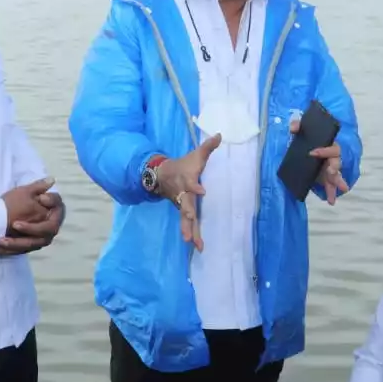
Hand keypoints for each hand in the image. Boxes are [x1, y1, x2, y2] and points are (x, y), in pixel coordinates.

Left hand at [0, 190, 64, 256]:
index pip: (57, 211)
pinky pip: (18, 251)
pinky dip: (6, 251)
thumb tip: (51, 180)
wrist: (7, 212)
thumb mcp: (28, 191)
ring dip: (15, 244)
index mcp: (54, 215)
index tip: (40, 199)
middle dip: (30, 229)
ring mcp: (39, 240)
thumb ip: (40, 187)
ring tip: (0, 240)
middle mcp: (50, 230)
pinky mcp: (27, 247)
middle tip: (15, 224)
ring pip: (29, 245)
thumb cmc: (21, 200)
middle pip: (44, 233)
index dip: (50, 207)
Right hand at [155, 133, 221, 251]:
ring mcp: (182, 204)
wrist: (162, 175)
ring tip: (193, 243)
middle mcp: (183, 194)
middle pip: (185, 204)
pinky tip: (197, 246)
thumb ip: (208, 147)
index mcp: (187, 180)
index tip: (202, 191)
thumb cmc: (183, 165)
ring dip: (189, 230)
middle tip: (190, 218)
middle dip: (188, 213)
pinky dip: (192, 234)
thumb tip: (220, 135)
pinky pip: (188, 224)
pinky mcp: (183, 211)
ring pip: (185, 219)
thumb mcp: (196, 155)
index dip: (195, 187)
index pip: (191, 183)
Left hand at [289, 117, 348, 204]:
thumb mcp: (300, 131)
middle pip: (337, 162)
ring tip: (340, 191)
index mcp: (328, 145)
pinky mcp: (325, 177)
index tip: (312, 153)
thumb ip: (297, 126)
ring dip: (337, 183)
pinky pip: (330, 186)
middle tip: (331, 172)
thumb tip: (294, 128)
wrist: (303, 147)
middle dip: (335, 168)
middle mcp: (331, 157)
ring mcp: (329, 168)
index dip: (324, 150)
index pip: (331, 147)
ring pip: (336, 176)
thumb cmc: (306, 138)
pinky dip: (331, 193)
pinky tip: (331, 201)